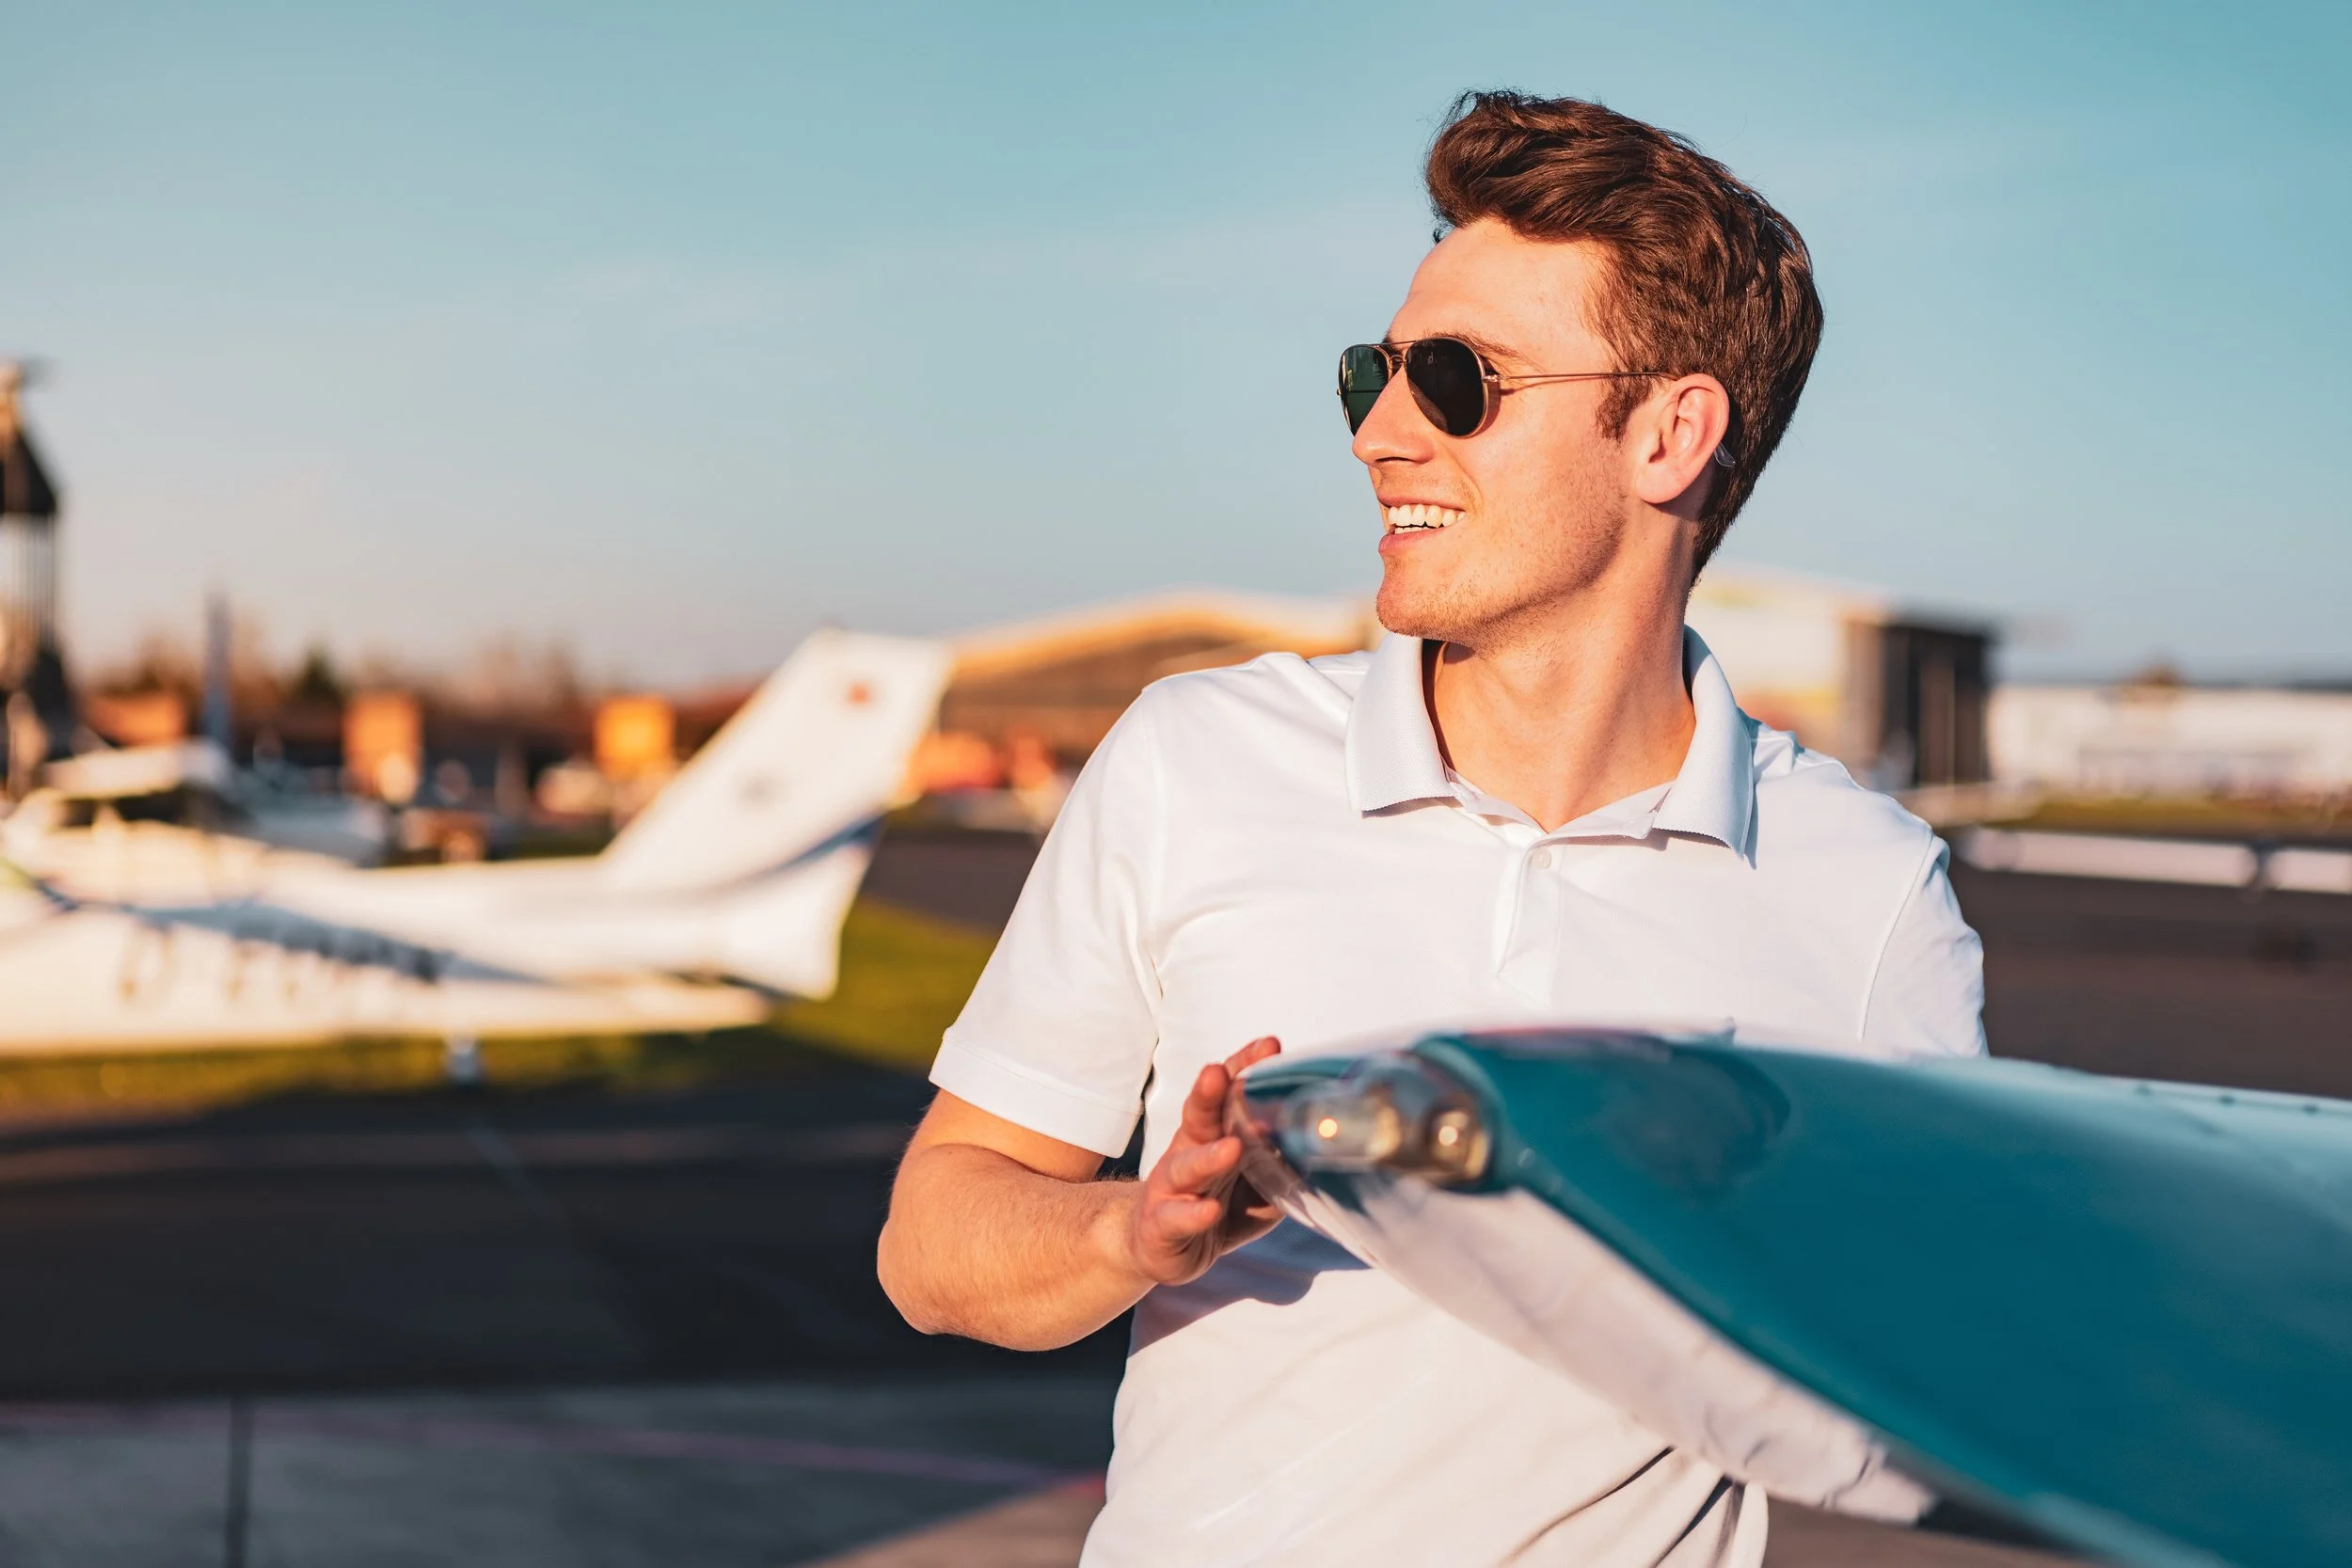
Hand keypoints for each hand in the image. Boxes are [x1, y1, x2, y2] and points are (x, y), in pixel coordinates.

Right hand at [1124, 1036, 1282, 1286]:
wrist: (1156, 1247)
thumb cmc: (1212, 1204)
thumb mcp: (1253, 1183)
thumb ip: (1279, 1164)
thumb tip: (1322, 1148)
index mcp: (1213, 1134)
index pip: (1227, 1094)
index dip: (1244, 1068)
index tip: (1269, 1046)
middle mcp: (1189, 1152)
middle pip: (1199, 1116)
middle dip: (1210, 1093)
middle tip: (1220, 1072)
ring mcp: (1171, 1189)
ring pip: (1186, 1167)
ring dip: (1209, 1157)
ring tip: (1232, 1148)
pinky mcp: (1160, 1225)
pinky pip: (1178, 1218)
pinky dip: (1194, 1215)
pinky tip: (1210, 1211)